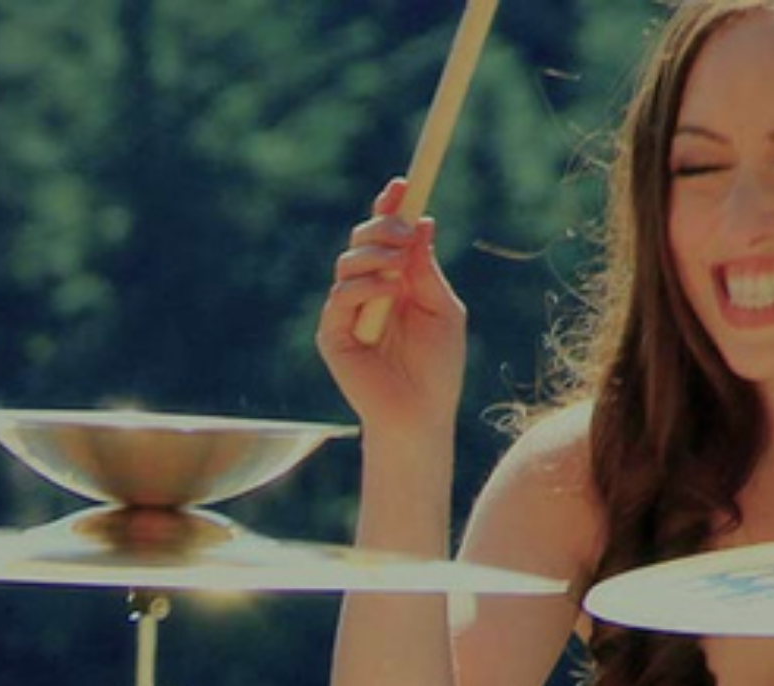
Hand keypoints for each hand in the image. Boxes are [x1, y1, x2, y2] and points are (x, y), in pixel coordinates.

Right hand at [316, 178, 467, 441]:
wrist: (422, 414)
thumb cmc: (437, 367)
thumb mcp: (442, 308)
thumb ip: (427, 269)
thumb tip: (422, 222)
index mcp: (393, 282)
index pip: (384, 237)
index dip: (389, 209)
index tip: (402, 183)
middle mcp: (366, 293)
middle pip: (361, 241)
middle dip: (382, 227)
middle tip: (404, 231)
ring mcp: (346, 314)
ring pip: (348, 264)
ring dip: (376, 256)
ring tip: (400, 267)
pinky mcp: (332, 336)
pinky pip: (340, 298)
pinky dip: (366, 288)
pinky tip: (390, 291)